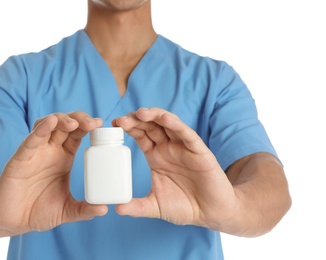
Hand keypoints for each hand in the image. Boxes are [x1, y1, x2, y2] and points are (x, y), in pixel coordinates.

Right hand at [0, 111, 107, 234]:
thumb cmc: (38, 212)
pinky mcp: (20, 160)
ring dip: (61, 120)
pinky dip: (40, 130)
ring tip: (73, 123)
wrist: (11, 221)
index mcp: (63, 157)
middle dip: (78, 118)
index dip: (88, 126)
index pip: (77, 134)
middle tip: (92, 123)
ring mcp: (34, 153)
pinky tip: (50, 123)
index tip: (100, 125)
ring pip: (47, 126)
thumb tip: (104, 210)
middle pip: (65, 125)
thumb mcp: (66, 211)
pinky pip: (30, 141)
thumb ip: (84, 210)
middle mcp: (50, 151)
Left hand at [113, 107, 236, 228]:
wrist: (211, 213)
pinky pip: (187, 135)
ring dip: (155, 116)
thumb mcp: (155, 206)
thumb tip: (117, 208)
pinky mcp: (199, 152)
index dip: (129, 127)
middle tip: (121, 120)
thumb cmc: (184, 207)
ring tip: (140, 113)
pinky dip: (177, 125)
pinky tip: (166, 119)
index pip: (140, 135)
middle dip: (136, 119)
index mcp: (156, 156)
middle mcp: (168, 148)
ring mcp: (183, 148)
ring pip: (168, 124)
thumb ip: (137, 207)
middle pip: (151, 126)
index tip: (114, 124)